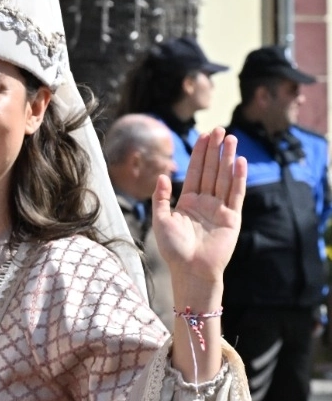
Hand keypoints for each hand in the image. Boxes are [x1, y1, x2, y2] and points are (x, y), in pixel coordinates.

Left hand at [152, 127, 244, 288]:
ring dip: (228, 159)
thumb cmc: (173, 249)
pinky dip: (238, 178)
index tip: (204, 136)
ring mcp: (220, 209)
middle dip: (215, 150)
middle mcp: (205, 202)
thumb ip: (161, 198)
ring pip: (224, 178)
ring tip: (231, 139)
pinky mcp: (232, 218)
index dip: (199, 154)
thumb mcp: (161, 220)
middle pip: (211, 171)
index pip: (195, 172)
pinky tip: (240, 162)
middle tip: (220, 130)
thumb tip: (161, 175)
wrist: (190, 270)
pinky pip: (236, 195)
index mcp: (188, 201)